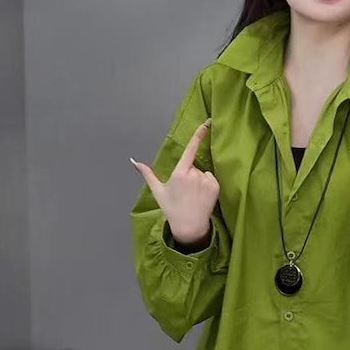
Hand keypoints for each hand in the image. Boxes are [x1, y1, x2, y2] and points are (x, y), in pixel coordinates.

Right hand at [130, 118, 218, 244]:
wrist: (189, 226)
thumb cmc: (172, 208)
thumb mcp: (158, 191)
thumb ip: (147, 174)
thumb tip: (134, 161)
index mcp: (179, 173)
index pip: (190, 150)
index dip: (198, 135)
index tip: (206, 123)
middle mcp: (194, 175)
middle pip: (193, 165)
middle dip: (189, 173)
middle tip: (184, 191)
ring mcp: (206, 181)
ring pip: (202, 172)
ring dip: (199, 180)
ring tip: (193, 195)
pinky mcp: (215, 187)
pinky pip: (211, 178)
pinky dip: (207, 184)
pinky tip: (201, 196)